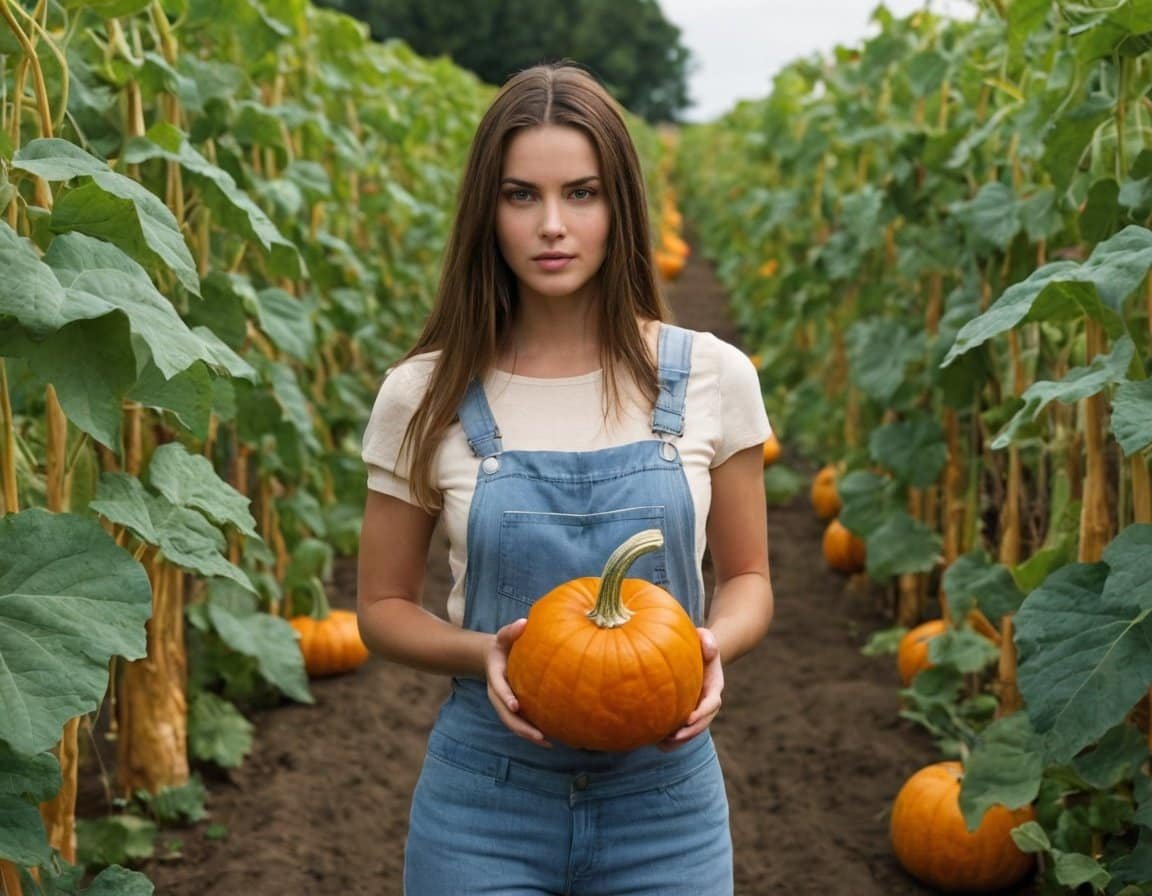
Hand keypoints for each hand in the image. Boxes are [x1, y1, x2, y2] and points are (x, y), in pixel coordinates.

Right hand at [485, 617, 550, 747]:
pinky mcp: (514, 708)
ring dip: (528, 735)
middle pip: (506, 715)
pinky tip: (551, 739)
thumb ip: (511, 630)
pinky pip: (522, 723)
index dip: (506, 697)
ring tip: (548, 743)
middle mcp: (498, 694)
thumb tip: (524, 623)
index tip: (515, 706)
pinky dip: (533, 732)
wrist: (492, 657)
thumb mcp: (503, 635)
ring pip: (513, 724)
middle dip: (521, 727)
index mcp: (495, 676)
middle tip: (539, 736)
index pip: (499, 688)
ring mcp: (505, 704)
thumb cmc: (502, 645)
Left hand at [659, 626, 722, 750]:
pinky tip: (654, 741)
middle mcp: (707, 703)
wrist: (695, 655)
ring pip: (691, 731)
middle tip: (673, 737)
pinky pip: (679, 731)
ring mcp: (696, 710)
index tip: (688, 719)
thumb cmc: (698, 645)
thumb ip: (708, 640)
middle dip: (690, 733)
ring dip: (678, 740)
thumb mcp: (705, 638)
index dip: (701, 713)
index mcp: (714, 687)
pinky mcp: (684, 714)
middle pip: (702, 723)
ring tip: (661, 743)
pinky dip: (669, 739)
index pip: (711, 704)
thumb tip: (708, 647)